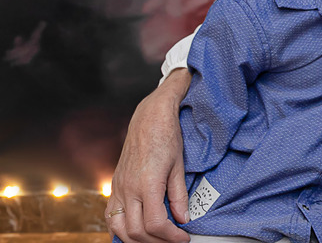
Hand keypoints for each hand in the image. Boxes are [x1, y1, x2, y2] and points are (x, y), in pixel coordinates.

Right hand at [106, 72, 191, 242]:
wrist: (149, 118)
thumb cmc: (166, 137)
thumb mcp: (179, 165)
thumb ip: (179, 195)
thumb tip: (183, 218)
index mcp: (147, 184)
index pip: (156, 224)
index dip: (171, 236)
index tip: (183, 238)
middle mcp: (128, 189)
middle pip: (137, 231)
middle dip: (156, 242)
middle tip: (173, 240)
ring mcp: (118, 188)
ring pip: (119, 228)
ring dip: (137, 240)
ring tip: (156, 240)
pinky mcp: (114, 186)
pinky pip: (110, 216)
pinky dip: (120, 230)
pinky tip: (134, 231)